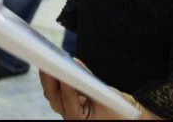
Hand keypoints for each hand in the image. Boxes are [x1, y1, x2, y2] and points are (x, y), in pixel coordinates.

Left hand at [39, 61, 158, 119]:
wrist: (124, 118)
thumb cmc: (118, 111)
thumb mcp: (106, 96)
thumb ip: (89, 81)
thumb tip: (75, 64)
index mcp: (78, 119)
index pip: (68, 99)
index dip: (65, 82)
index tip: (61, 67)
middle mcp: (69, 117)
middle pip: (53, 96)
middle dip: (49, 77)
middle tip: (47, 58)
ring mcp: (67, 112)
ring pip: (52, 93)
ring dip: (50, 76)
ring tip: (47, 57)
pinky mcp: (68, 105)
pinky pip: (58, 91)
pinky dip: (56, 79)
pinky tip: (54, 65)